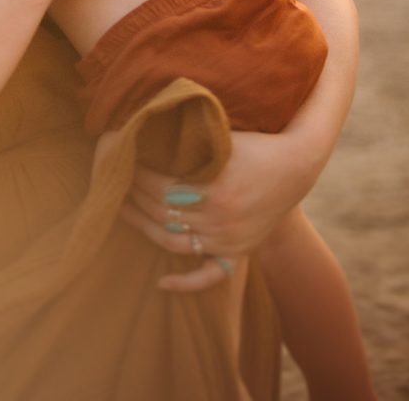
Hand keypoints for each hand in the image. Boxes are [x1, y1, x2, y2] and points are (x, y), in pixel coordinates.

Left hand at [121, 129, 311, 290]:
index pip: (159, 185)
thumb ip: (187, 138)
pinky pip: (210, 275)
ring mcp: (228, 239)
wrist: (295, 166)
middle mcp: (220, 219)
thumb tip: (145, 124)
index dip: (136, 172)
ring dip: (144, 227)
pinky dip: (185, 284)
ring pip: (174, 241)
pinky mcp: (238, 251)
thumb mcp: (220, 135)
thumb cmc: (253, 143)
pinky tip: (160, 283)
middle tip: (113, 179)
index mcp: (214, 188)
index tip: (120, 158)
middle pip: (162, 212)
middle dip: (133, 194)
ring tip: (122, 210)